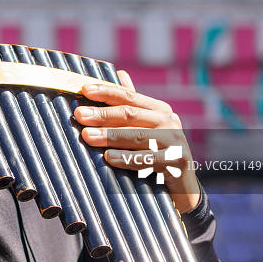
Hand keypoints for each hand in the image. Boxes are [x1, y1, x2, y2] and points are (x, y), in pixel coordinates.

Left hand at [76, 70, 200, 212]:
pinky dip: (126, 158)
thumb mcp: (146, 127)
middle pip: (131, 114)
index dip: (106, 91)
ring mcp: (175, 142)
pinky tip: (108, 157)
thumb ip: (133, 104)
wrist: (183, 188)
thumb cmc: (156, 153)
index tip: (84, 90)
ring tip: (87, 136)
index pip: (128, 96)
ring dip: (110, 136)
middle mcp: (169, 122)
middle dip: (102, 114)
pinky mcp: (177, 163)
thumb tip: (119, 73)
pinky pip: (146, 159)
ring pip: (137, 136)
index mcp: (159, 109)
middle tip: (79, 115)